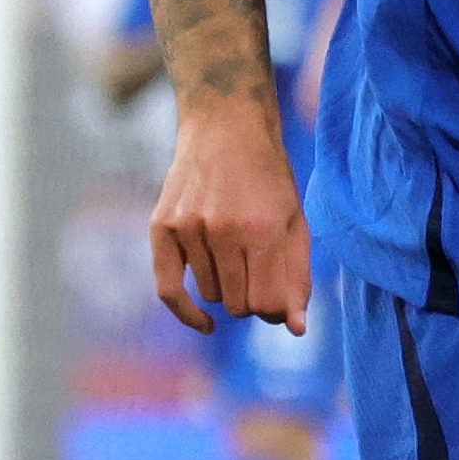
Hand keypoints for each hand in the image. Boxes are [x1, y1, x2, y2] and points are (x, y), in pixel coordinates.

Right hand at [149, 103, 312, 338]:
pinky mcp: (161, 227)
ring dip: (227, 289)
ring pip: (211, 295)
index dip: (277, 311)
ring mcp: (188, 229)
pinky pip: (167, 290)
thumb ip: (297, 276)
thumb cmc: (269, 180)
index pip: (266, 304)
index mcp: (262, 229)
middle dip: (255, 301)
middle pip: (239, 304)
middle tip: (262, 278)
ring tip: (238, 256)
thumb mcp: (295, 222)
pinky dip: (188, 312)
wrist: (226, 130)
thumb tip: (297, 329)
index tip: (281, 303)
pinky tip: (206, 323)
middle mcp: (222, 231)